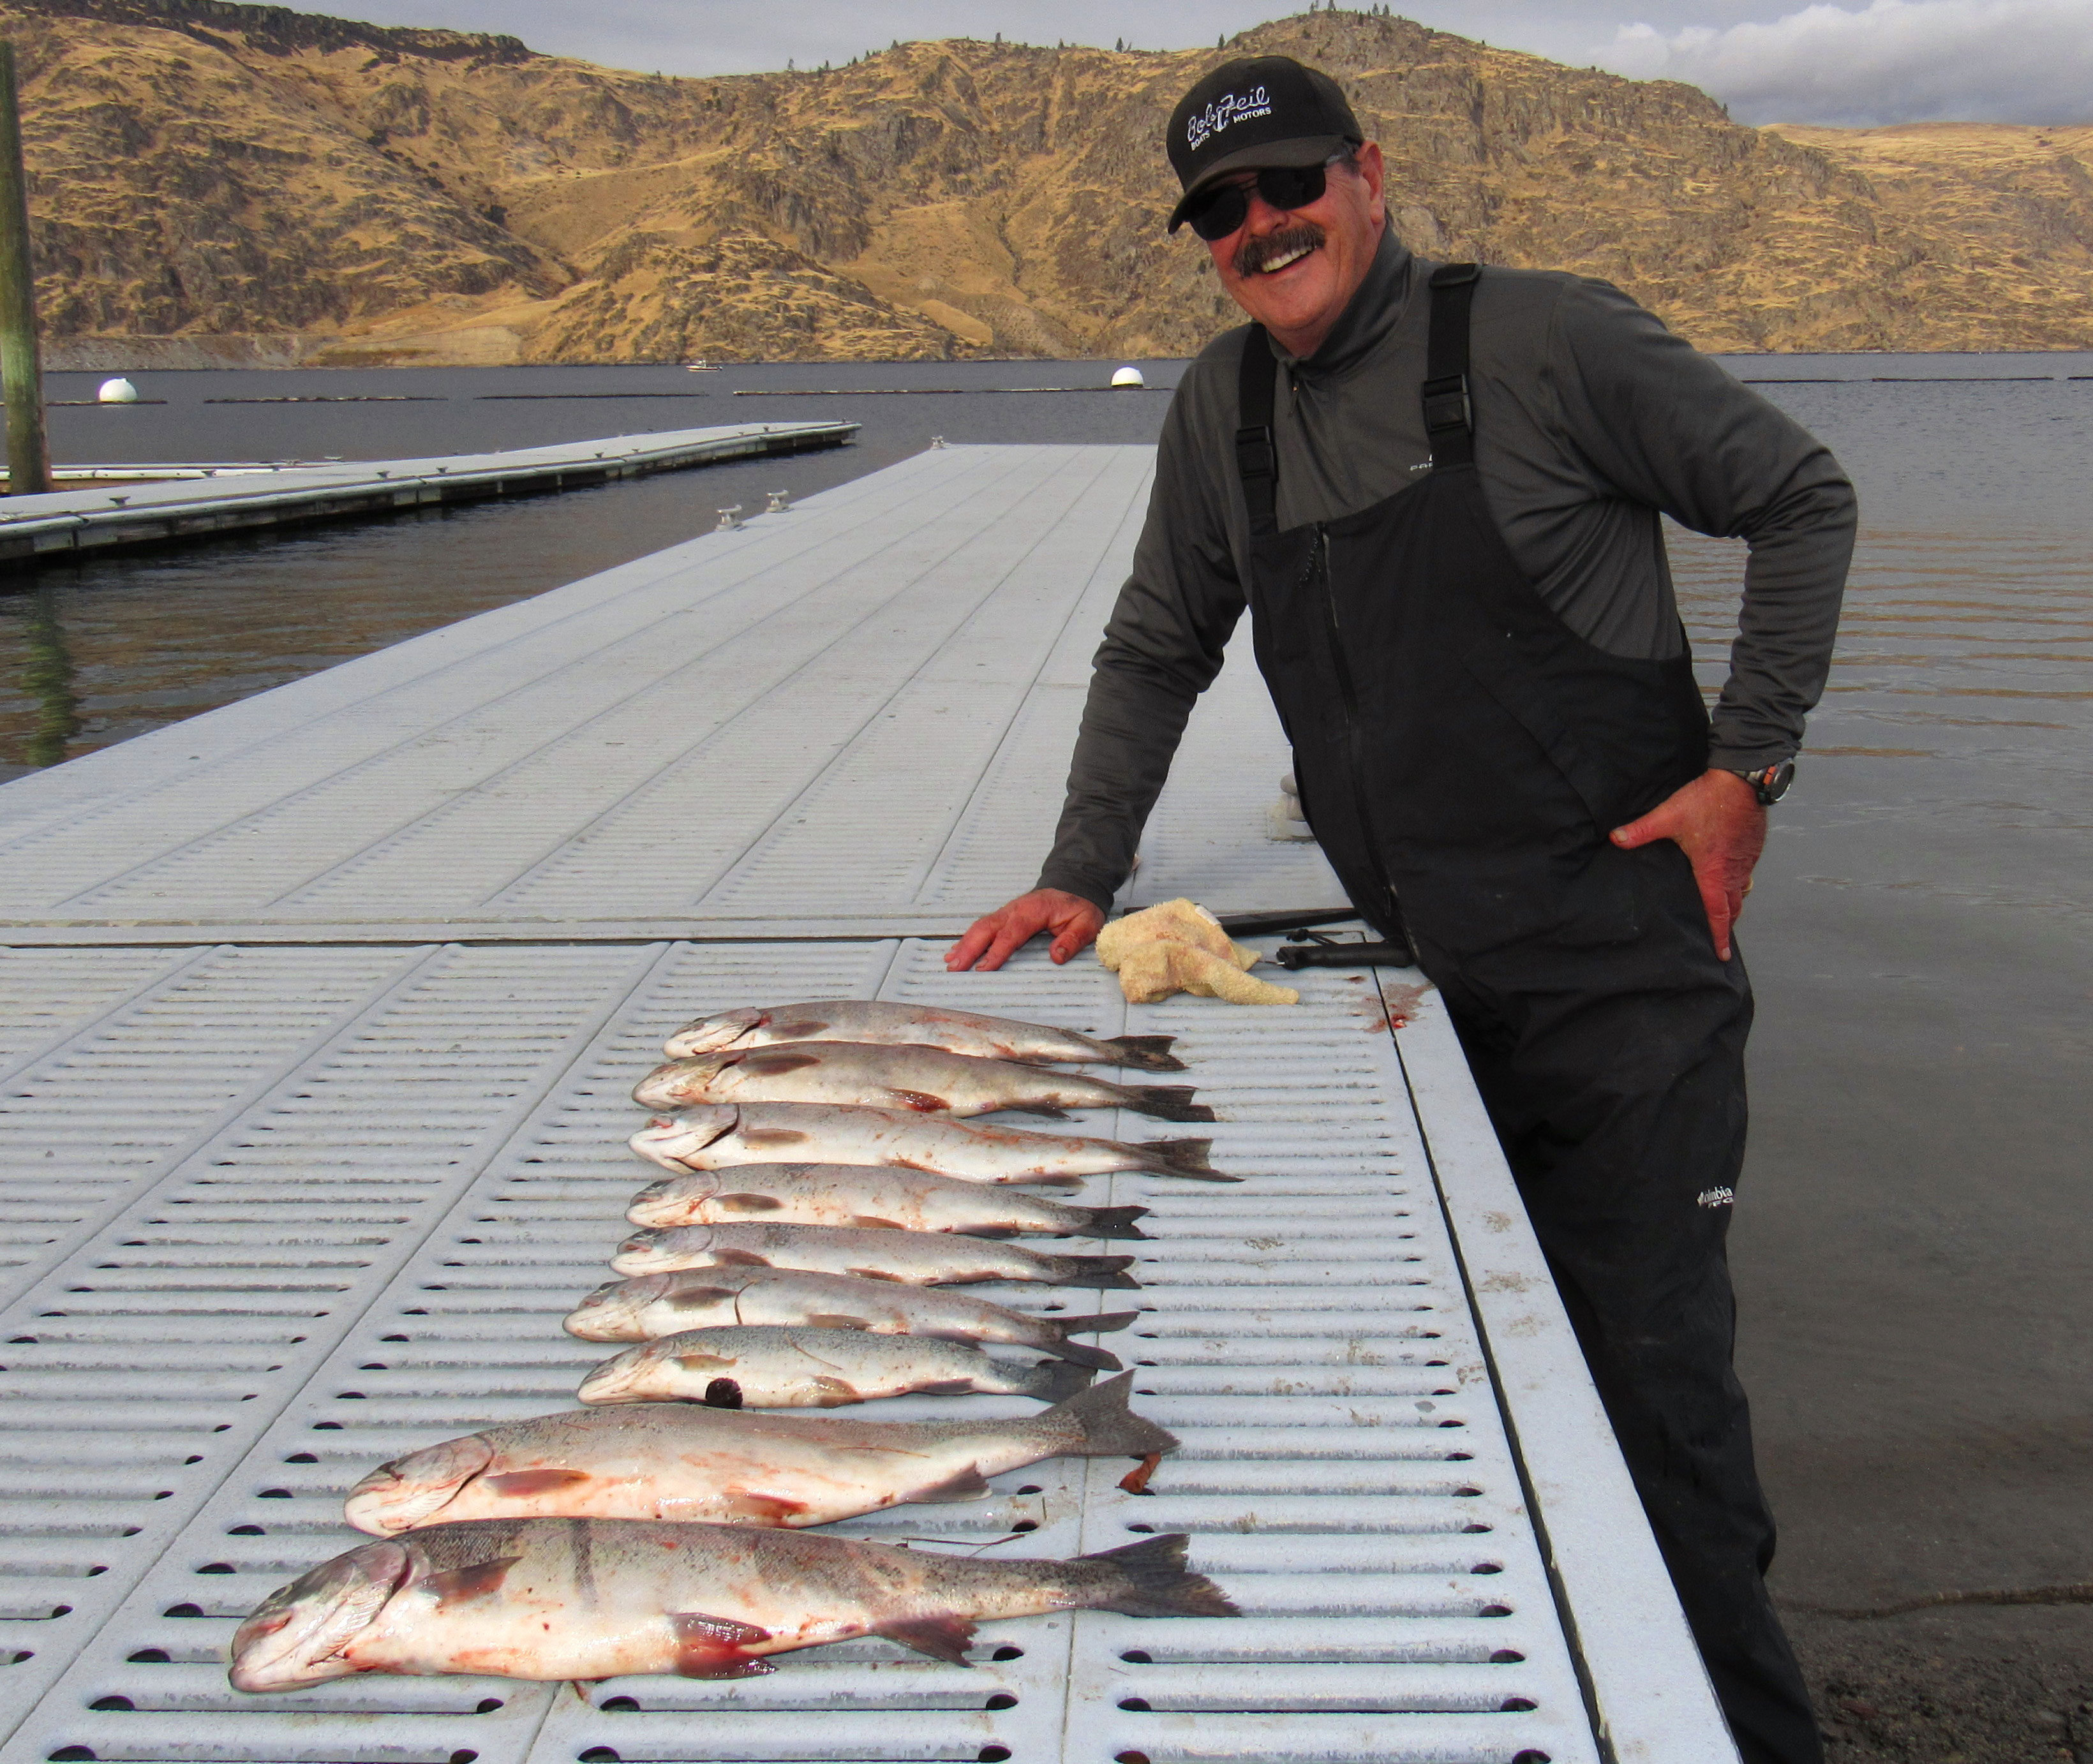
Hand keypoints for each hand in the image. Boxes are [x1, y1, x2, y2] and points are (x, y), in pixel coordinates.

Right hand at [946, 889, 1105, 971]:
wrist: (1073, 886)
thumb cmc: (1078, 907)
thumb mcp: (1086, 923)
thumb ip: (1072, 939)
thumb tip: (1056, 956)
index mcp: (1034, 911)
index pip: (1011, 933)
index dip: (996, 952)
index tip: (983, 969)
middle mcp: (1015, 910)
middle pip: (987, 928)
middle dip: (969, 949)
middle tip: (956, 969)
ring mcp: (1007, 912)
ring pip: (980, 927)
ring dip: (964, 945)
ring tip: (950, 963)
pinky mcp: (1004, 916)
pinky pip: (982, 926)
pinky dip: (967, 939)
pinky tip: (955, 952)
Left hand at [1610, 769, 1766, 960]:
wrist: (1740, 779)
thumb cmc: (1707, 800)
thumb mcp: (1668, 816)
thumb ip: (1641, 831)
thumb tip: (1616, 839)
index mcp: (1713, 872)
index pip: (1717, 912)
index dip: (1718, 935)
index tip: (1721, 954)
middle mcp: (1733, 871)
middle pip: (1733, 907)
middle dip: (1726, 923)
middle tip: (1719, 936)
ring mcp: (1747, 860)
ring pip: (1742, 890)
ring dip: (1733, 903)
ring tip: (1723, 910)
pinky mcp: (1753, 848)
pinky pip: (1747, 873)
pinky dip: (1739, 882)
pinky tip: (1728, 876)